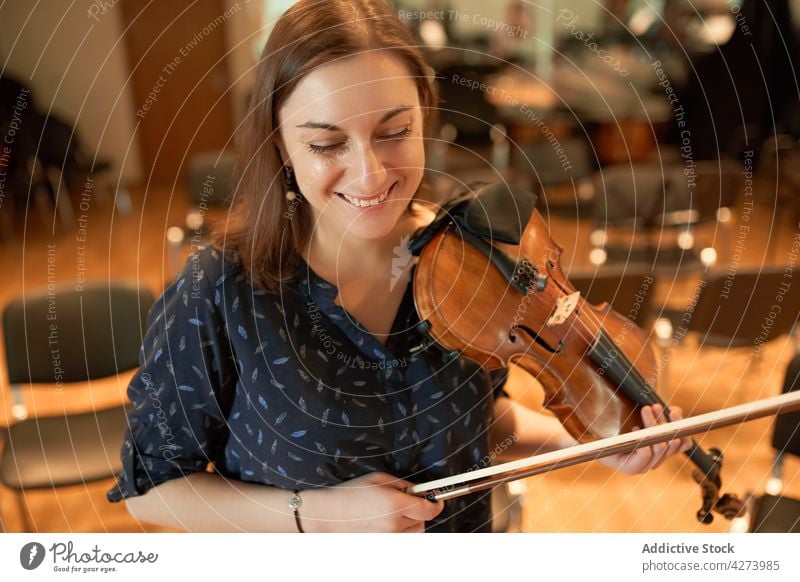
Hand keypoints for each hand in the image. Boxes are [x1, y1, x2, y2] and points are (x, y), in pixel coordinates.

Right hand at [301, 472, 443, 531]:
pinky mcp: (382, 545)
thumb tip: (419, 490)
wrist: (327, 515)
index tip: (438, 500)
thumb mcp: (378, 479)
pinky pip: (400, 540)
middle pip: (423, 523)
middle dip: (420, 512)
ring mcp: (388, 538)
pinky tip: (385, 522)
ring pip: (413, 533)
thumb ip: (403, 485)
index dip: (436, 504)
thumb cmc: (349, 494)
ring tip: (392, 513)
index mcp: (395, 504)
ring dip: (410, 523)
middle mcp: (394, 525)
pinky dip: (399, 532)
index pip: (429, 510)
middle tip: (406, 503)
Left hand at [601, 404, 691, 474]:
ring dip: (653, 425)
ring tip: (644, 410)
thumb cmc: (618, 425)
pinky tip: (634, 429)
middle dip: (664, 422)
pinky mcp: (631, 469)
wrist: (592, 436)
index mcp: (662, 451)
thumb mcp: (643, 418)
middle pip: (672, 443)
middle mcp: (656, 461)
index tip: (674, 410)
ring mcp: (644, 467)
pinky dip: (642, 440)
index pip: (684, 444)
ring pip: (660, 447)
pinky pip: (645, 455)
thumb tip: (676, 410)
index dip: (683, 427)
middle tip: (653, 406)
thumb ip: (661, 415)